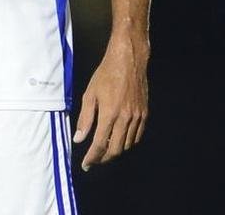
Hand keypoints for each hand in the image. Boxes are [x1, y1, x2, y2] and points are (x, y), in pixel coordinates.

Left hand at [73, 36, 149, 170]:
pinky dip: (128, 142)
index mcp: (110, 114)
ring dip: (115, 150)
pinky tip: (119, 139)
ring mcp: (137, 117)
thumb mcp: (90, 94)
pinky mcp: (144, 113)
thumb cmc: (106, 74)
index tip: (86, 164)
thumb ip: (85, 119)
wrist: (129, 60)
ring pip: (127, 145)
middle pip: (115, 149)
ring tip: (105, 148)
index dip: (92, 158)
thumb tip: (79, 138)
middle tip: (95, 159)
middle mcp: (125, 118)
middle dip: (104, 158)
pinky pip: (137, 136)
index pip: (100, 144)